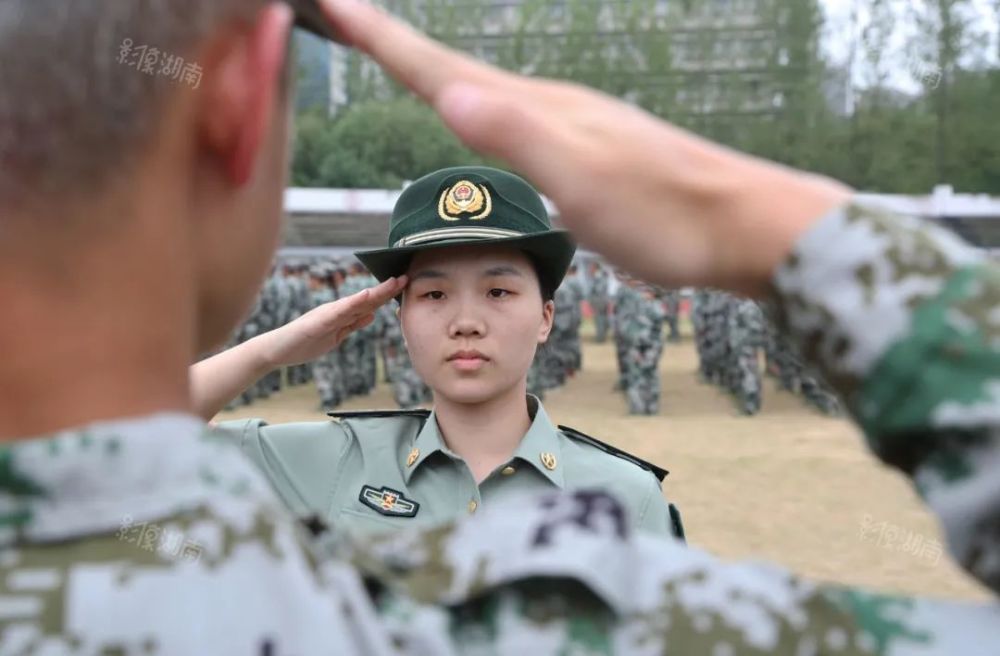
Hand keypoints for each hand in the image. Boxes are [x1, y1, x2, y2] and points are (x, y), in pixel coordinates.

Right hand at [253, 276, 405, 367]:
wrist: (277, 350)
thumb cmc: (304, 344)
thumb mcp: (335, 336)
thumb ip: (352, 324)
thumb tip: (372, 314)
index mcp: (341, 315)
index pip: (369, 304)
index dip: (387, 294)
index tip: (405, 285)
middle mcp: (336, 310)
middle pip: (366, 300)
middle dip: (387, 290)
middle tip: (406, 277)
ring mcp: (327, 315)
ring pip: (356, 302)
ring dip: (375, 293)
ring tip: (392, 283)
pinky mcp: (318, 323)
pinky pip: (338, 313)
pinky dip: (353, 304)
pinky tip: (365, 296)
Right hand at [318, 0, 850, 294]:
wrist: (742, 226)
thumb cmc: (667, 214)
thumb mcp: (586, 181)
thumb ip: (519, 136)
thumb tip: (449, 90)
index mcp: (538, 111)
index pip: (445, 69)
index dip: (385, 39)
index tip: (330, 3)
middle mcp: (548, 107)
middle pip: (454, 67)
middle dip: (394, 42)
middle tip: (343, 15)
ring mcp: (568, 126)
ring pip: (483, 89)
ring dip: (433, 69)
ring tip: (397, 57)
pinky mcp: (584, 150)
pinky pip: (510, 117)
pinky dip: (477, 105)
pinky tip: (483, 115)